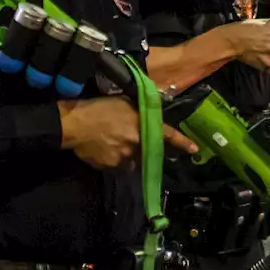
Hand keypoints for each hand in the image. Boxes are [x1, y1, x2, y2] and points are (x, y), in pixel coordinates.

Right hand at [60, 97, 197, 169]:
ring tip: (111, 142)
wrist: (74, 124)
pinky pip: (118, 166)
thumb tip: (148, 116)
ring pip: (132, 160)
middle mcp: (137, 143)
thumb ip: (139, 112)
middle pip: (147, 150)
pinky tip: (103, 149)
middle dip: (141, 146)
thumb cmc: (98, 108)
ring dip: (127, 153)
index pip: (167, 135)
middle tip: (126, 138)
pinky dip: (114, 159)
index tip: (195, 149)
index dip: (182, 142)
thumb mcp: (123, 103)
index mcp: (141, 125)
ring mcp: (125, 157)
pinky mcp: (112, 167)